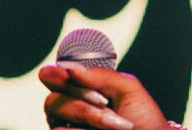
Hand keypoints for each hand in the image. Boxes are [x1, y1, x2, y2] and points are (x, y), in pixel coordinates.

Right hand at [39, 63, 169, 129]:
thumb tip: (70, 67)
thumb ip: (101, 76)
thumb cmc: (141, 116)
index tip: (70, 74)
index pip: (50, 76)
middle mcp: (67, 107)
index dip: (56, 74)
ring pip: (55, 113)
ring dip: (89, 114)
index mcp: (80, 88)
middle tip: (104, 100)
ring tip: (114, 121)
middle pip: (52, 96)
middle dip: (81, 95)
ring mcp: (65, 127)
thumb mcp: (128, 89)